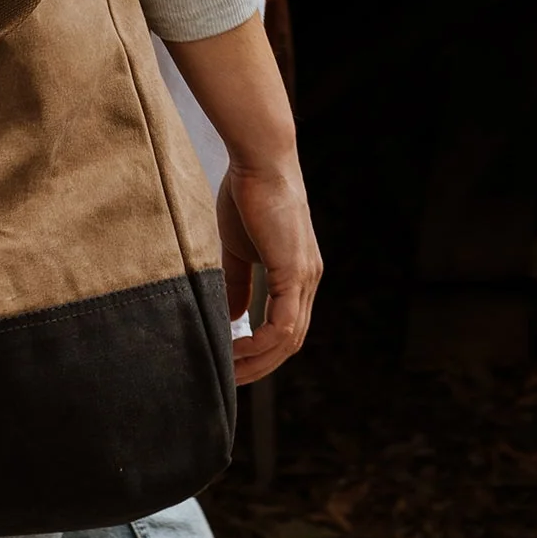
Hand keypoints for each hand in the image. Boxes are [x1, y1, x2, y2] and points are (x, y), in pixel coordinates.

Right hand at [163, 14, 321, 386]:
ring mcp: (305, 277)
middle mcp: (308, 280)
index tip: (231, 362)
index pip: (285, 326)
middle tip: (228, 379)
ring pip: (289, 340)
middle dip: (260, 365)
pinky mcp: (295, 272)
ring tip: (228, 370)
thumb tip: (232, 318)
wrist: (260, 159)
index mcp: (297, 273)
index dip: (261, 350)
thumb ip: (237, 283)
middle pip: (290, 342)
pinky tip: (236, 349)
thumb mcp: (238, 248)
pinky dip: (262, 344)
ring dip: (259, 361)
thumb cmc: (248, 192)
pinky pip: (284, 324)